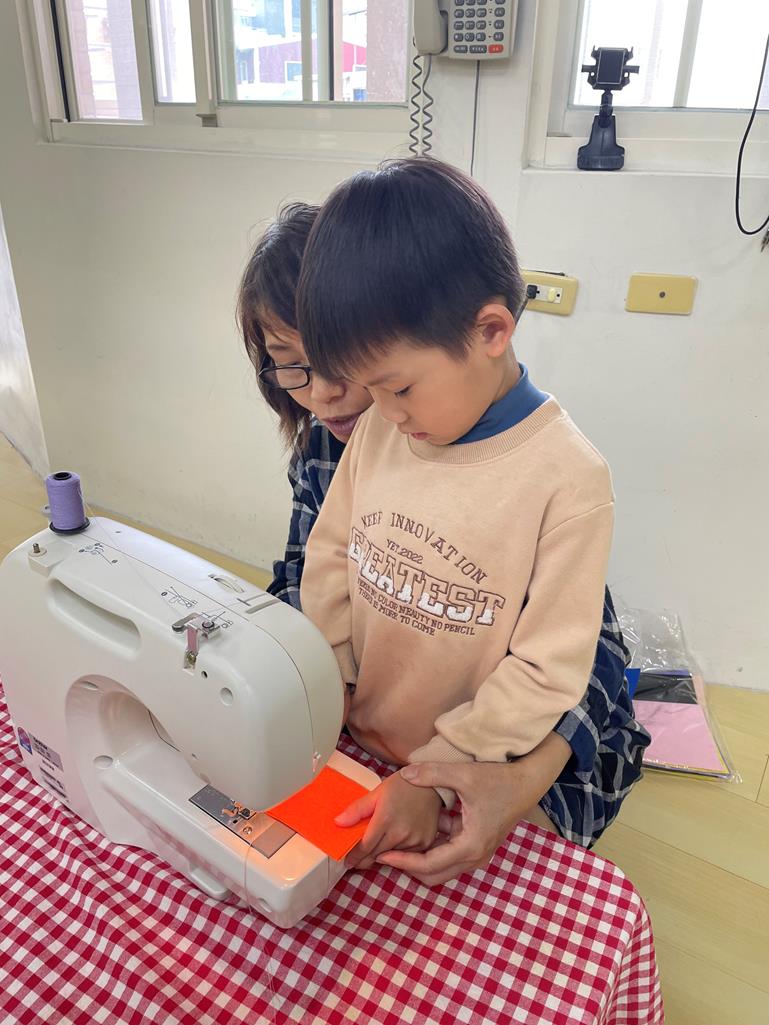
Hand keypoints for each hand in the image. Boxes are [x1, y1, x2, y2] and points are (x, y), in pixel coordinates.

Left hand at [336, 771, 442, 870]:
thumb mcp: (377, 793)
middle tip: (355, 861)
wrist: (432, 784)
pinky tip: (392, 845)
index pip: (365, 847)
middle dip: (363, 860)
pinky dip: (397, 853)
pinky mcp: (424, 843)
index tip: (347, 861)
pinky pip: (406, 856)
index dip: (354, 857)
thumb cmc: (403, 786)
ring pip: (390, 857)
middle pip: (376, 856)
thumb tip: (338, 822)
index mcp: (385, 819)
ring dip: (380, 855)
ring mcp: (414, 840)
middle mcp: (400, 833)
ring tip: (374, 850)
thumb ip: (357, 810)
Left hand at [376, 734, 570, 886]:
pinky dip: (434, 847)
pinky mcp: (478, 846)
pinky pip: (450, 855)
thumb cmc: (498, 780)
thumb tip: (405, 773)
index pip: (428, 865)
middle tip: (385, 853)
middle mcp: (474, 857)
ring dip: (421, 858)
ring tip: (397, 843)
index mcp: (469, 846)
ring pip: (442, 868)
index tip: (382, 855)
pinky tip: (422, 827)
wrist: (527, 783)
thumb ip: (432, 774)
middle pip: (434, 875)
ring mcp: (478, 854)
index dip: (403, 862)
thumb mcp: (463, 775)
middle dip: (409, 867)